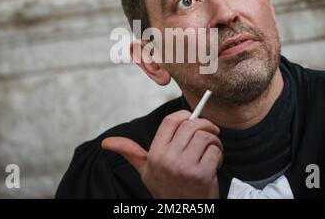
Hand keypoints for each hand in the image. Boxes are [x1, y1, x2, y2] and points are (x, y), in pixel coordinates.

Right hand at [101, 110, 222, 197]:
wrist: (180, 211)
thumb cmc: (165, 188)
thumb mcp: (146, 171)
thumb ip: (130, 152)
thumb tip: (106, 142)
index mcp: (155, 154)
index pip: (170, 121)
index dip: (185, 115)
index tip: (192, 119)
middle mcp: (167, 159)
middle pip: (191, 125)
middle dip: (206, 125)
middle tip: (211, 131)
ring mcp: (184, 167)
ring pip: (206, 136)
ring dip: (214, 141)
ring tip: (212, 150)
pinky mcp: (201, 175)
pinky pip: (215, 151)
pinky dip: (219, 154)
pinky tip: (214, 163)